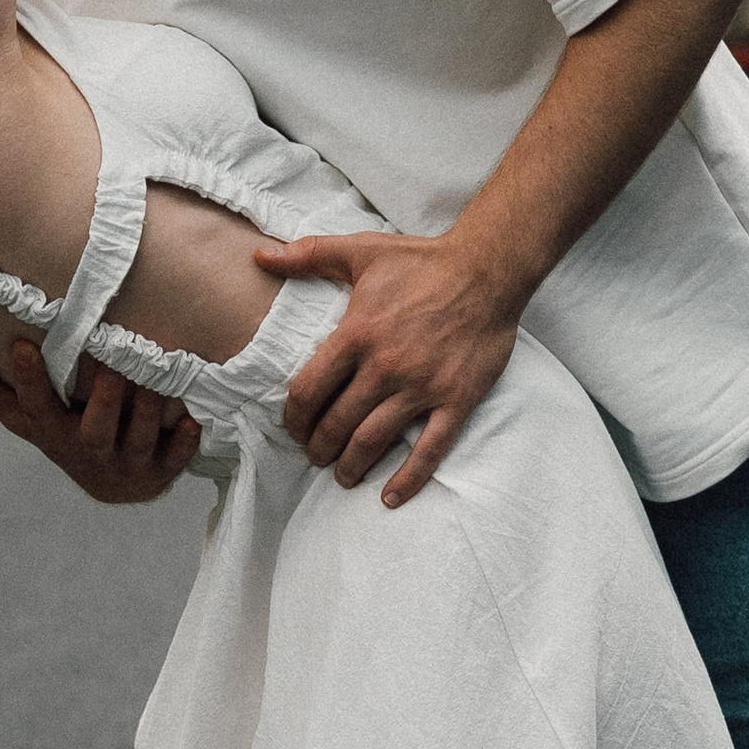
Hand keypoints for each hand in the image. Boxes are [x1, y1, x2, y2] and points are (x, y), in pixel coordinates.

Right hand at [0, 338, 201, 504]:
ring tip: (158, 380)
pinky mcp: (161, 471)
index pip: (35, 407)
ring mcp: (127, 464)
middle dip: (103, 403)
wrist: (113, 484)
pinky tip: (193, 421)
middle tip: (110, 370)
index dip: (28, 380)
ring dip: (150, 412)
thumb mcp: (28, 419)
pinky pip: (176, 459)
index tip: (21, 345)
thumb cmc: (64, 434)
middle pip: (94, 430)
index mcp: (53, 434)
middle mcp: (89, 451)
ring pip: (141, 438)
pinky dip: (184, 443)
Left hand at [256, 230, 519, 502]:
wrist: (489, 269)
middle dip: (318, 447)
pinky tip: (390, 497)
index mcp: (357, 334)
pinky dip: (408, 479)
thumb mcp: (361, 251)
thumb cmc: (422, 260)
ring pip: (374, 440)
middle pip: (336, 423)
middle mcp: (385, 366)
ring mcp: (422, 387)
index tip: (292, 428)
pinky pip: (430, 449)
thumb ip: (308, 255)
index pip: (308, 391)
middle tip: (314, 455)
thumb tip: (259, 255)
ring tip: (343, 475)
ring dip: (351, 466)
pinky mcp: (456, 400)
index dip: (293, 418)